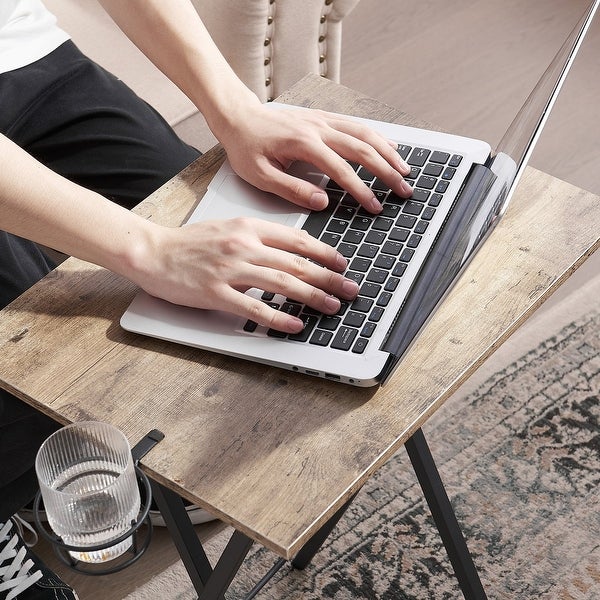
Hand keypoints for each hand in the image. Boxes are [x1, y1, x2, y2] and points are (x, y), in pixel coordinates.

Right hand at [137, 217, 359, 332]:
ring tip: (332, 306)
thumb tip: (293, 250)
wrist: (153, 252)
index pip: (297, 240)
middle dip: (329, 278)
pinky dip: (278, 317)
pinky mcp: (216, 293)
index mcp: (248, 227)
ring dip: (312, 296)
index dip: (325, 253)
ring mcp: (229, 270)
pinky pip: (255, 307)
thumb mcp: (228, 228)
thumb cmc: (191, 243)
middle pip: (296, 263)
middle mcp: (243, 246)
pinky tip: (296, 324)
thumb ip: (259, 236)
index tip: (342, 263)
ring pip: (282, 284)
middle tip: (350, 289)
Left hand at [219, 103, 412, 213]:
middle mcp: (319, 128)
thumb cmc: (247, 147)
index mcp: (304, 144)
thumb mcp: (260, 176)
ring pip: (365, 133)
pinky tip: (390, 147)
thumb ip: (292, 190)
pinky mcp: (324, 117)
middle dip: (387, 172)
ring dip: (389, 152)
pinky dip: (377, 136)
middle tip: (404, 190)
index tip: (376, 206)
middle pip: (363, 149)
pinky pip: (357, 125)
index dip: (362, 191)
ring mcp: (323, 120)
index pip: (342, 171)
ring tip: (406, 170)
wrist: (239, 117)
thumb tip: (322, 202)